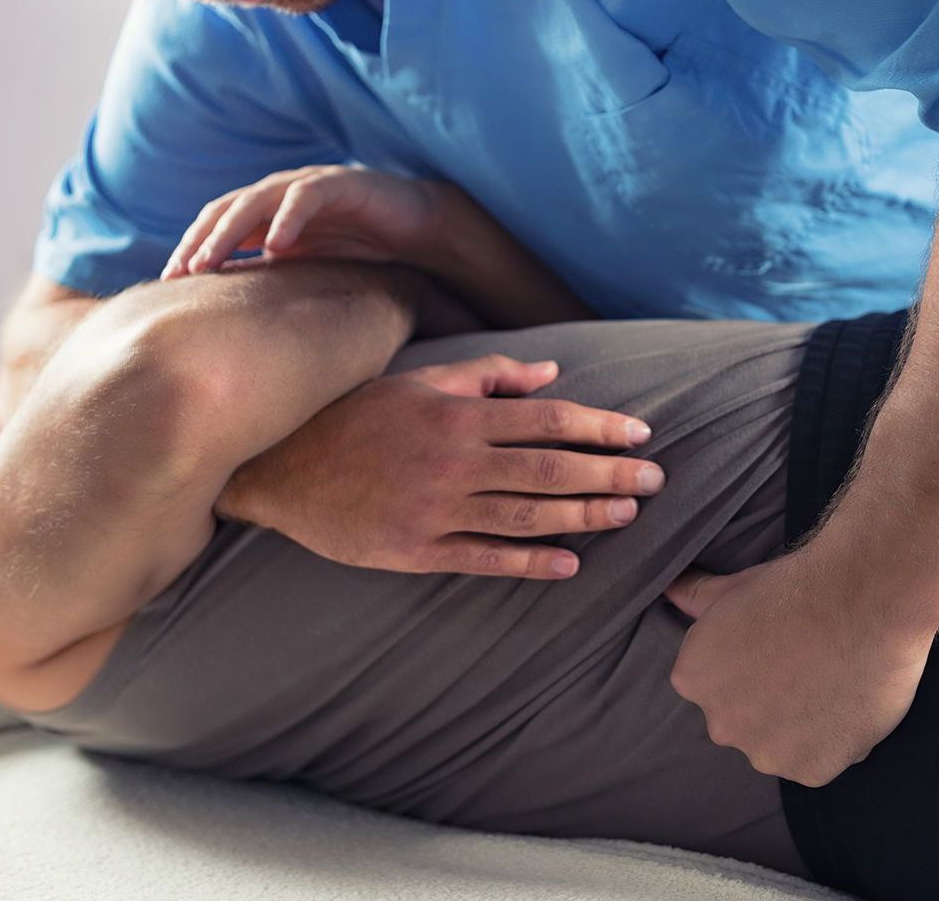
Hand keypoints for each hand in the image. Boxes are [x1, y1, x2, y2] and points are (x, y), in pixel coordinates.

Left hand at [160, 165, 447, 279]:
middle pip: (226, 209)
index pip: (215, 225)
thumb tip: (224, 312)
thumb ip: (269, 280)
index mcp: (267, 215)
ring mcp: (309, 186)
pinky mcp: (341, 183)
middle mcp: (281, 195)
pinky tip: (276, 245)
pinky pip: (307, 197)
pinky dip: (288, 218)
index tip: (169, 282)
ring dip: (230, 230)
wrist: (420, 233)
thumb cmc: (362, 254)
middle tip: (180, 272)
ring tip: (212, 259)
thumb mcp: (306, 272)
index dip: (190, 249)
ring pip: (256, 199)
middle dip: (200, 240)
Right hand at [214, 353, 663, 580]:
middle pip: (549, 470)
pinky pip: (483, 559)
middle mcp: (453, 462)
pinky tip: (568, 564)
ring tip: (626, 513)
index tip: (640, 433)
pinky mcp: (416, 551)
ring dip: (582, 516)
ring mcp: (435, 511)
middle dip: (609, 473)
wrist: (281, 467)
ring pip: (525, 516)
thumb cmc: (355, 415)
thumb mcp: (418, 381)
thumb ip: (486, 375)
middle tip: (656, 478)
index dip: (599, 426)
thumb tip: (551, 373)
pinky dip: (529, 563)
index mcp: (456, 415)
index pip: (547, 421)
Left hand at [662, 543, 937, 785]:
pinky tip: (844, 702)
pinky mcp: (811, 771)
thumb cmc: (790, 590)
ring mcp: (764, 752)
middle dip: (765, 699)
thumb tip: (669, 590)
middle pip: (742, 718)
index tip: (770, 647)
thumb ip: (693, 597)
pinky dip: (831, 740)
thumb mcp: (730, 588)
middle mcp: (720, 724)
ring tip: (825, 681)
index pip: (712, 683)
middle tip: (799, 664)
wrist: (856, 604)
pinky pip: (817, 760)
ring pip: (778, 744)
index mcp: (693, 679)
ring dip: (796, 725)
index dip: (745, 666)